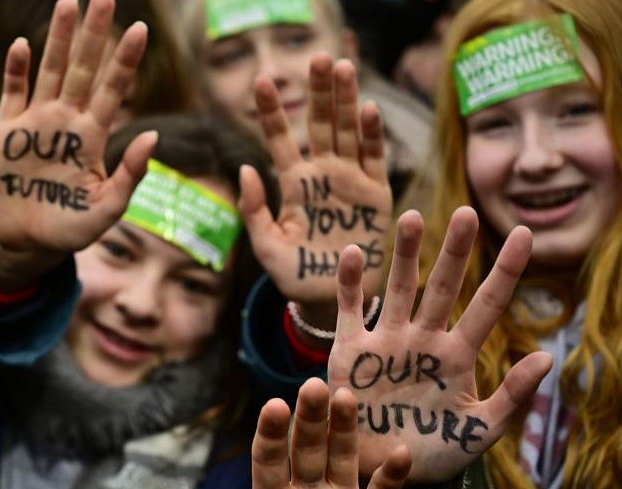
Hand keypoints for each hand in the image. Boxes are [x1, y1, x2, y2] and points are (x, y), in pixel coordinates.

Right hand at [0, 0, 156, 288]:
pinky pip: (13, 93)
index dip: (125, 60)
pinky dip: (17, 70)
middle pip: (83, 68)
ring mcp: (37, 122)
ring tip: (68, 3)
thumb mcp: (108, 209)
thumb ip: (130, 175)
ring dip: (58, 38)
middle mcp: (67, 121)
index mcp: (93, 137)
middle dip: (94, 32)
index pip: (114, 89)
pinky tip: (23, 45)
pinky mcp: (7, 131)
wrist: (29, 242)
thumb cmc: (72, 229)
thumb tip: (152, 135)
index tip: (140, 29)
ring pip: (50, 70)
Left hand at [158, 379, 410, 488]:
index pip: (268, 458)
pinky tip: (397, 452)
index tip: (273, 406)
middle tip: (312, 386)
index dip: (271, 433)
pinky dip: (393, 474)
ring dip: (346, 430)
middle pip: (308, 448)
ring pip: (343, 458)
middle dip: (310, 419)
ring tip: (345, 398)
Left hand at [240, 55, 392, 333]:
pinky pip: (374, 159)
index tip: (261, 81)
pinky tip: (367, 110)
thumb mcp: (266, 246)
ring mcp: (350, 181)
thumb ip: (254, 210)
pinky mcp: (376, 195)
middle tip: (317, 57)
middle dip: (319, 91)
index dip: (272, 110)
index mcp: (293, 183)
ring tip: (342, 66)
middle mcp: (322, 174)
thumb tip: (245, 168)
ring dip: (346, 100)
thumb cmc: (293, 274)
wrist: (331, 299)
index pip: (279, 138)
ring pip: (348, 132)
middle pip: (320, 123)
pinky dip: (371, 135)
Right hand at [328, 207, 552, 482]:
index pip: (486, 305)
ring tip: (413, 218)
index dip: (506, 271)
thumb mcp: (479, 432)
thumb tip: (546, 357)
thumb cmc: (433, 454)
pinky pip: (350, 310)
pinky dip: (350, 282)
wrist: (379, 469)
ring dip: (406, 254)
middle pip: (442, 286)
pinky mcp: (350, 350)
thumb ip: (512, 398)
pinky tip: (355, 252)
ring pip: (399, 288)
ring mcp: (386, 341)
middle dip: (455, 251)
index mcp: (458, 356)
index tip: (527, 233)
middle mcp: (424, 339)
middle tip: (466, 213)